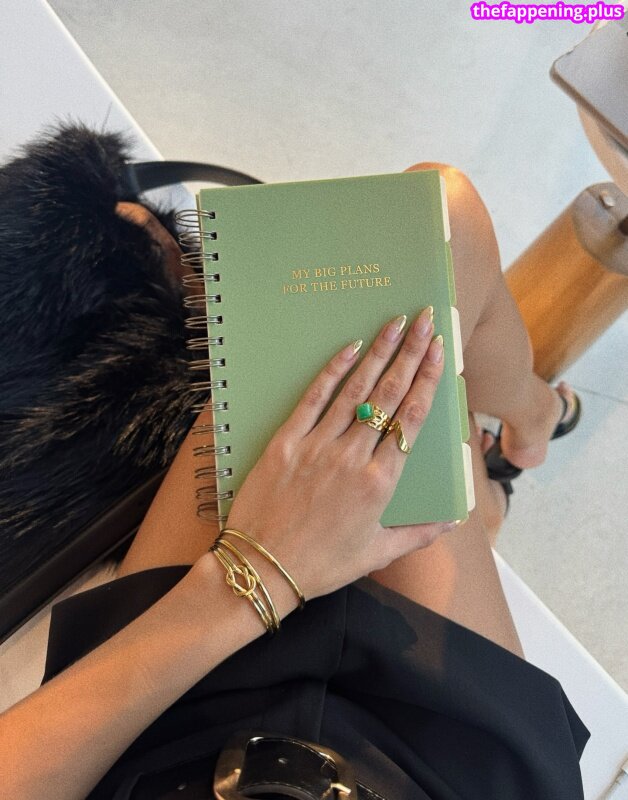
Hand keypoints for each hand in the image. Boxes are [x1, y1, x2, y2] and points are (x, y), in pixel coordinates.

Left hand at [224, 307, 453, 607]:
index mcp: (380, 484)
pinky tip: (349, 348)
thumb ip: (418, 534)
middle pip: (389, 396)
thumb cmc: (321, 565)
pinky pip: (313, 399)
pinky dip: (332, 372)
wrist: (262, 570)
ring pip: (356, 391)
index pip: (411, 420)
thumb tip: (453, 521)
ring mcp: (318, 447)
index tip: (439, 351)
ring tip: (395, 322)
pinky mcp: (286, 443)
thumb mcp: (376, 554)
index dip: (427, 380)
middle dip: (410, 353)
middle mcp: (353, 458)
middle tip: (425, 320)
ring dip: (378, 353)